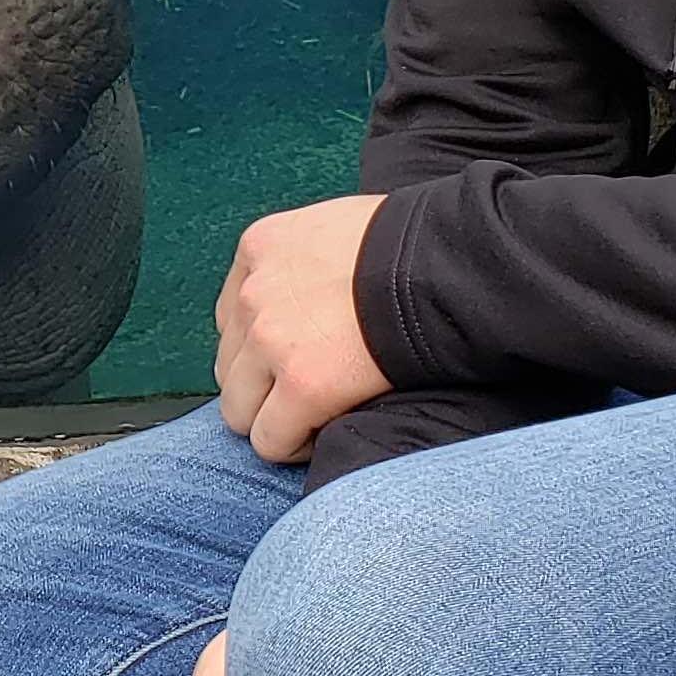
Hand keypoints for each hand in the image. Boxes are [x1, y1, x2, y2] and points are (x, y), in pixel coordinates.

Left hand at [213, 190, 391, 462]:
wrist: (445, 264)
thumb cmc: (409, 245)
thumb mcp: (336, 229)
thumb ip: (305, 262)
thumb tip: (311, 299)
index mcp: (259, 249)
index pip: (232, 318)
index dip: (261, 349)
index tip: (296, 359)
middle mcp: (253, 294)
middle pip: (230, 368)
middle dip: (263, 387)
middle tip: (307, 394)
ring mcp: (272, 341)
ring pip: (239, 411)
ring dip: (273, 419)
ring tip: (316, 417)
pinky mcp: (302, 386)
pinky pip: (270, 441)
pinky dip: (294, 446)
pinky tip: (324, 431)